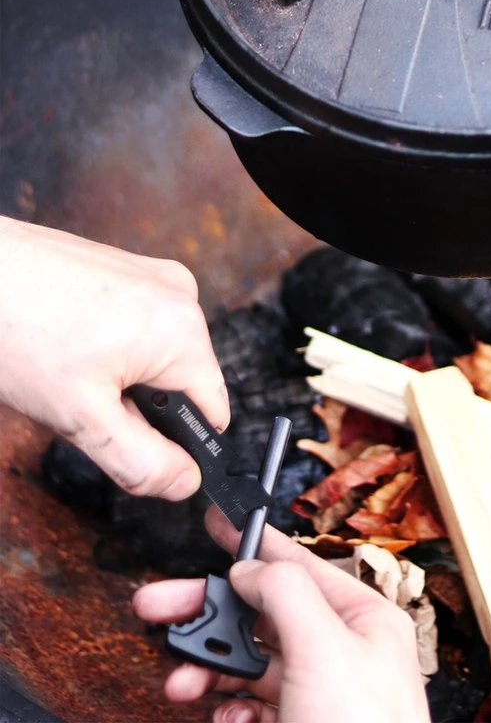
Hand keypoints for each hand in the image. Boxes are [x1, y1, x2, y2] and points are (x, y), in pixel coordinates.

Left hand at [0, 216, 228, 499]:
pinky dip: (108, 342)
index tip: (127, 442)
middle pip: (183, 382)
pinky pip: (137, 324)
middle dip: (139, 403)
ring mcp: (153, 275)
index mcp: (183, 330)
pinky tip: (66, 340)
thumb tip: (185, 482)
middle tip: (82, 399)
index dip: (175, 444)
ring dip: (121, 373)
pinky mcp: (128, 267)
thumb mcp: (82, 419)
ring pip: (157, 354)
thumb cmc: (16, 328)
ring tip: (67, 365)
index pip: (213, 412)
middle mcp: (180, 293)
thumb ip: (142, 461)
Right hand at [132, 507, 430, 722]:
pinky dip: (227, 710)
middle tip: (158, 608)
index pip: (297, 564)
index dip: (251, 543)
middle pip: (260, 615)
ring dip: (209, 670)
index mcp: (362, 620)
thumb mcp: (325, 650)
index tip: (216, 523)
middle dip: (209, 615)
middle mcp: (342, 653)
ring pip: (249, 665)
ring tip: (180, 681)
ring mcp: (318, 695)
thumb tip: (252, 566)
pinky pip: (250, 708)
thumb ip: (285, 594)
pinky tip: (222, 717)